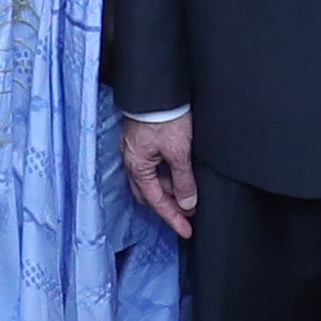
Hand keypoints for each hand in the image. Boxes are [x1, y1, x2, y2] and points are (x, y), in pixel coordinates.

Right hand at [124, 112, 196, 238]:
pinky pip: (152, 165)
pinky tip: (179, 170)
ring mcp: (135, 150)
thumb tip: (187, 204)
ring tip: (189, 190)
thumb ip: (183, 180)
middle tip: (189, 212)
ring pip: (151, 179)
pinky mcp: (141, 139)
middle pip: (150, 193)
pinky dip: (165, 173)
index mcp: (137, 167)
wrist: (156, 88)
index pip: (157, 202)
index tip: (187, 231)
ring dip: (168, 188)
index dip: (173, 218)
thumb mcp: (179, 151)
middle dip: (168, 205)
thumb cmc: (163, 116)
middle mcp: (132, 160)